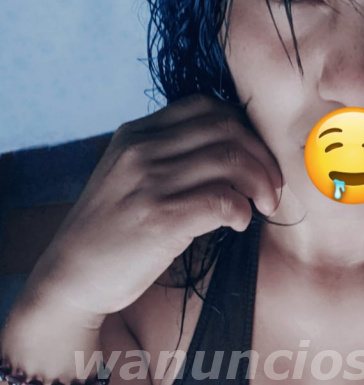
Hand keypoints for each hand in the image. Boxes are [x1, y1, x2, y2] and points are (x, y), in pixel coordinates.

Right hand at [24, 95, 282, 324]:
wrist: (70, 277)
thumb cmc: (110, 236)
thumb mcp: (127, 180)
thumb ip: (165, 161)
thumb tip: (230, 160)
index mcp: (134, 134)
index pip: (206, 107)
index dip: (244, 130)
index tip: (257, 161)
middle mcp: (141, 150)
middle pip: (226, 128)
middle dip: (262, 157)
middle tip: (271, 189)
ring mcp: (149, 182)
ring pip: (231, 160)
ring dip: (260, 184)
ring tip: (262, 208)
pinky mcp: (160, 218)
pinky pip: (222, 200)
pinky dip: (241, 210)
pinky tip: (238, 224)